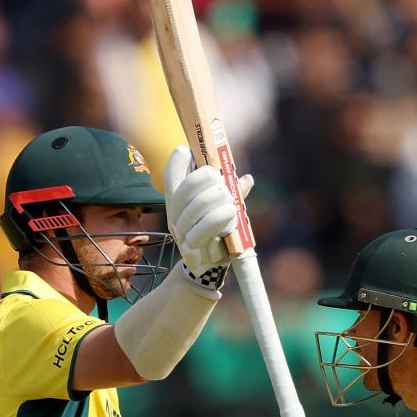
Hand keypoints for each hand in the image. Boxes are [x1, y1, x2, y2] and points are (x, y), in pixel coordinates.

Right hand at [162, 144, 249, 281]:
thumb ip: (234, 195)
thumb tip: (246, 179)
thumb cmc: (217, 231)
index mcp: (181, 202)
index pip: (170, 179)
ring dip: (211, 201)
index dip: (175, 163)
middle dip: (199, 181)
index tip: (186, 150)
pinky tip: (230, 212)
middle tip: (217, 178)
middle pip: (181, 194)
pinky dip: (216, 220)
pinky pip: (199, 234)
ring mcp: (181, 235)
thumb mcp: (224, 209)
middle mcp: (176, 216)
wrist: (211, 266)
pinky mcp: (190, 252)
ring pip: (191, 213)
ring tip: (229, 198)